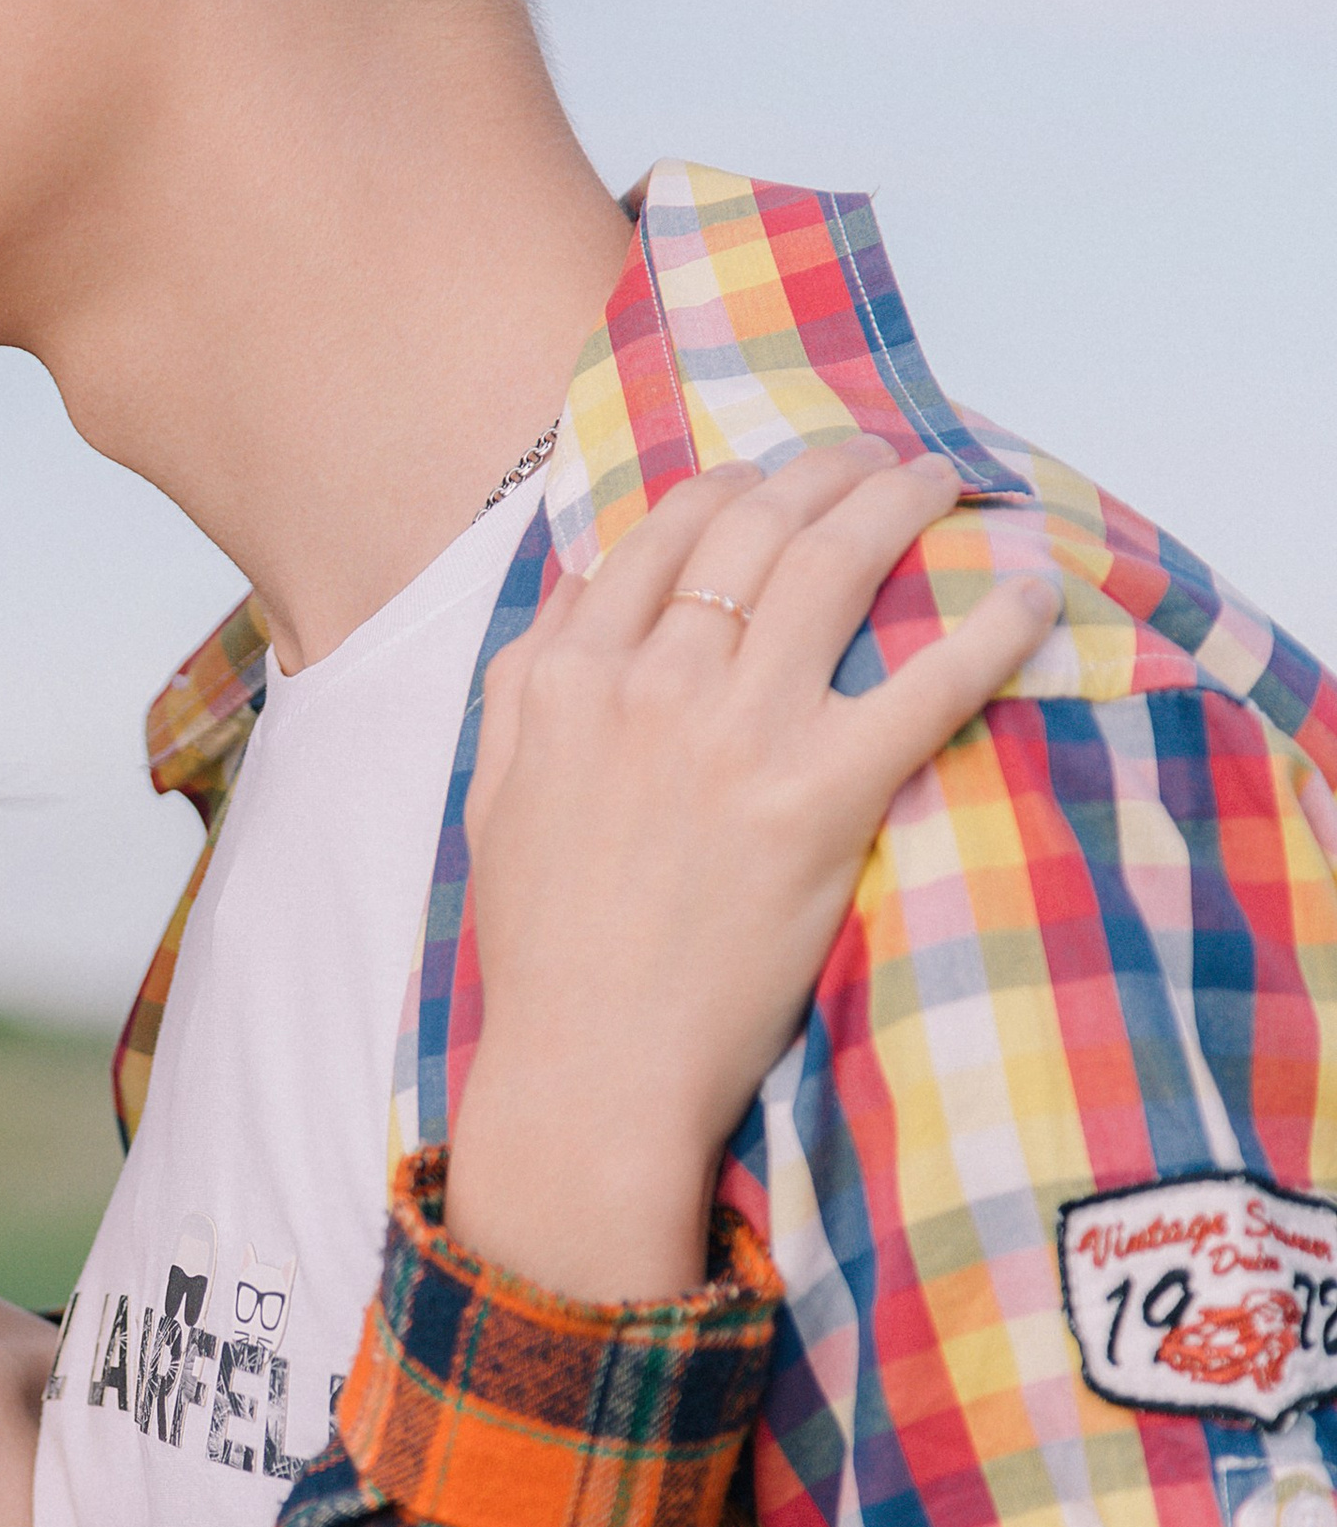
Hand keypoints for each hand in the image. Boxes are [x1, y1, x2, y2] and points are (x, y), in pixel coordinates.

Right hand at [446, 440, 1055, 1298]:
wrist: (591, 1068)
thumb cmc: (543, 951)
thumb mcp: (494, 796)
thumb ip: (525, 682)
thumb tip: (574, 590)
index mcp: (568, 678)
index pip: (661, 536)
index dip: (731, 488)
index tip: (774, 481)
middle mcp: (651, 682)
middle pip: (754, 528)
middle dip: (825, 472)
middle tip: (876, 457)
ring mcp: (737, 733)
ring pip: (832, 567)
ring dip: (897, 503)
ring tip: (939, 481)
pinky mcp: (820, 796)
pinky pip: (924, 684)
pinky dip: (989, 627)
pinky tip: (1031, 593)